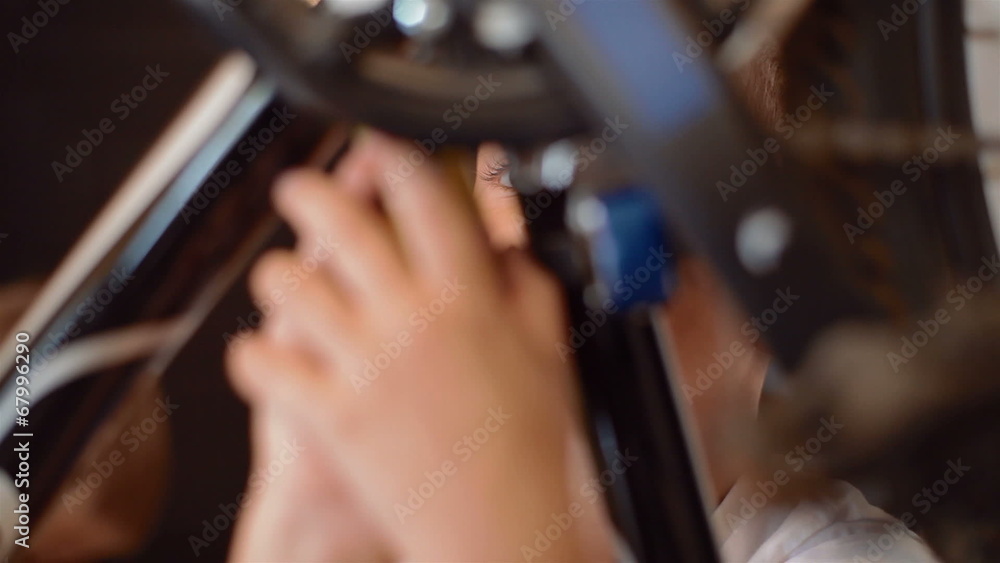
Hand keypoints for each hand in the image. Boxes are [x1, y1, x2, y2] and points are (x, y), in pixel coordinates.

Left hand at [227, 132, 596, 560]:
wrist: (503, 528)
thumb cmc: (531, 446)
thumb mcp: (547, 348)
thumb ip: (525, 279)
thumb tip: (507, 232)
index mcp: (469, 296)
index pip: (420, 193)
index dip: (391, 151)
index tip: (377, 143)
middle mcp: (410, 318)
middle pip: (337, 220)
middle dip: (309, 191)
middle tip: (304, 191)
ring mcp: (364, 364)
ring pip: (285, 282)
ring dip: (280, 275)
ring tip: (288, 281)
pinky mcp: (330, 412)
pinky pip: (260, 361)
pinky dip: (257, 354)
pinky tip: (273, 355)